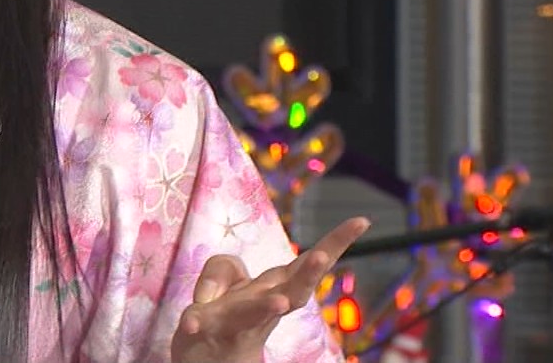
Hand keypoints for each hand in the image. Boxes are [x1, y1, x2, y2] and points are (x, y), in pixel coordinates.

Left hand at [169, 217, 370, 362]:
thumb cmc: (224, 318)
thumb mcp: (226, 282)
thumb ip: (223, 270)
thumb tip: (215, 285)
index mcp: (274, 289)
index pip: (305, 265)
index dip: (335, 243)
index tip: (362, 220)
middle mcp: (263, 306)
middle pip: (293, 289)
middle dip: (309, 273)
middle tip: (323, 256)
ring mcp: (238, 322)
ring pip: (254, 311)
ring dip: (268, 306)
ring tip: (281, 302)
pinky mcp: (208, 333)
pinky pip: (203, 324)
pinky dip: (197, 323)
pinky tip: (190, 325)